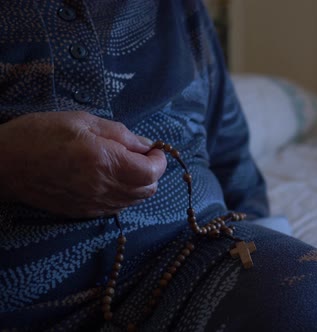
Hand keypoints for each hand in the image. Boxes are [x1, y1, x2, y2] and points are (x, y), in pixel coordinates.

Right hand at [0, 111, 166, 217]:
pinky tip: (108, 179)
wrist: (2, 164)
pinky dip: (122, 195)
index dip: (159, 160)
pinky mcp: (83, 213)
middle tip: (140, 155)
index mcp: (106, 162)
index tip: (153, 149)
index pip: (153, 172)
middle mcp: (103, 188)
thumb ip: (121, 134)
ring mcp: (93, 204)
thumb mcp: (83, 122)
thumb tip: (147, 144)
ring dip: (138, 185)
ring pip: (134, 201)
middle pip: (148, 190)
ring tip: (123, 165)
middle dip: (152, 172)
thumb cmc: (40, 134)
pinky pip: (116, 208)